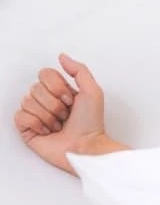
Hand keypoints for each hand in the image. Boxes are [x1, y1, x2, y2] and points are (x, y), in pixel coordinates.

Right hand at [13, 54, 112, 174]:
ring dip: (48, 115)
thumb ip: (79, 70)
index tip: (70, 100)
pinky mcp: (27, 128)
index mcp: (60, 91)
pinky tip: (48, 131)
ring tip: (59, 125)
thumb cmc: (91, 124)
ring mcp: (35, 114)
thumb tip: (62, 57)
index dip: (57, 86)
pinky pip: (20, 116)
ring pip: (27, 101)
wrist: (86, 148)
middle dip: (54, 104)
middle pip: (35, 87)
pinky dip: (36, 124)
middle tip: (66, 115)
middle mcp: (46, 101)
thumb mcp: (93, 92)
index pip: (45, 74)